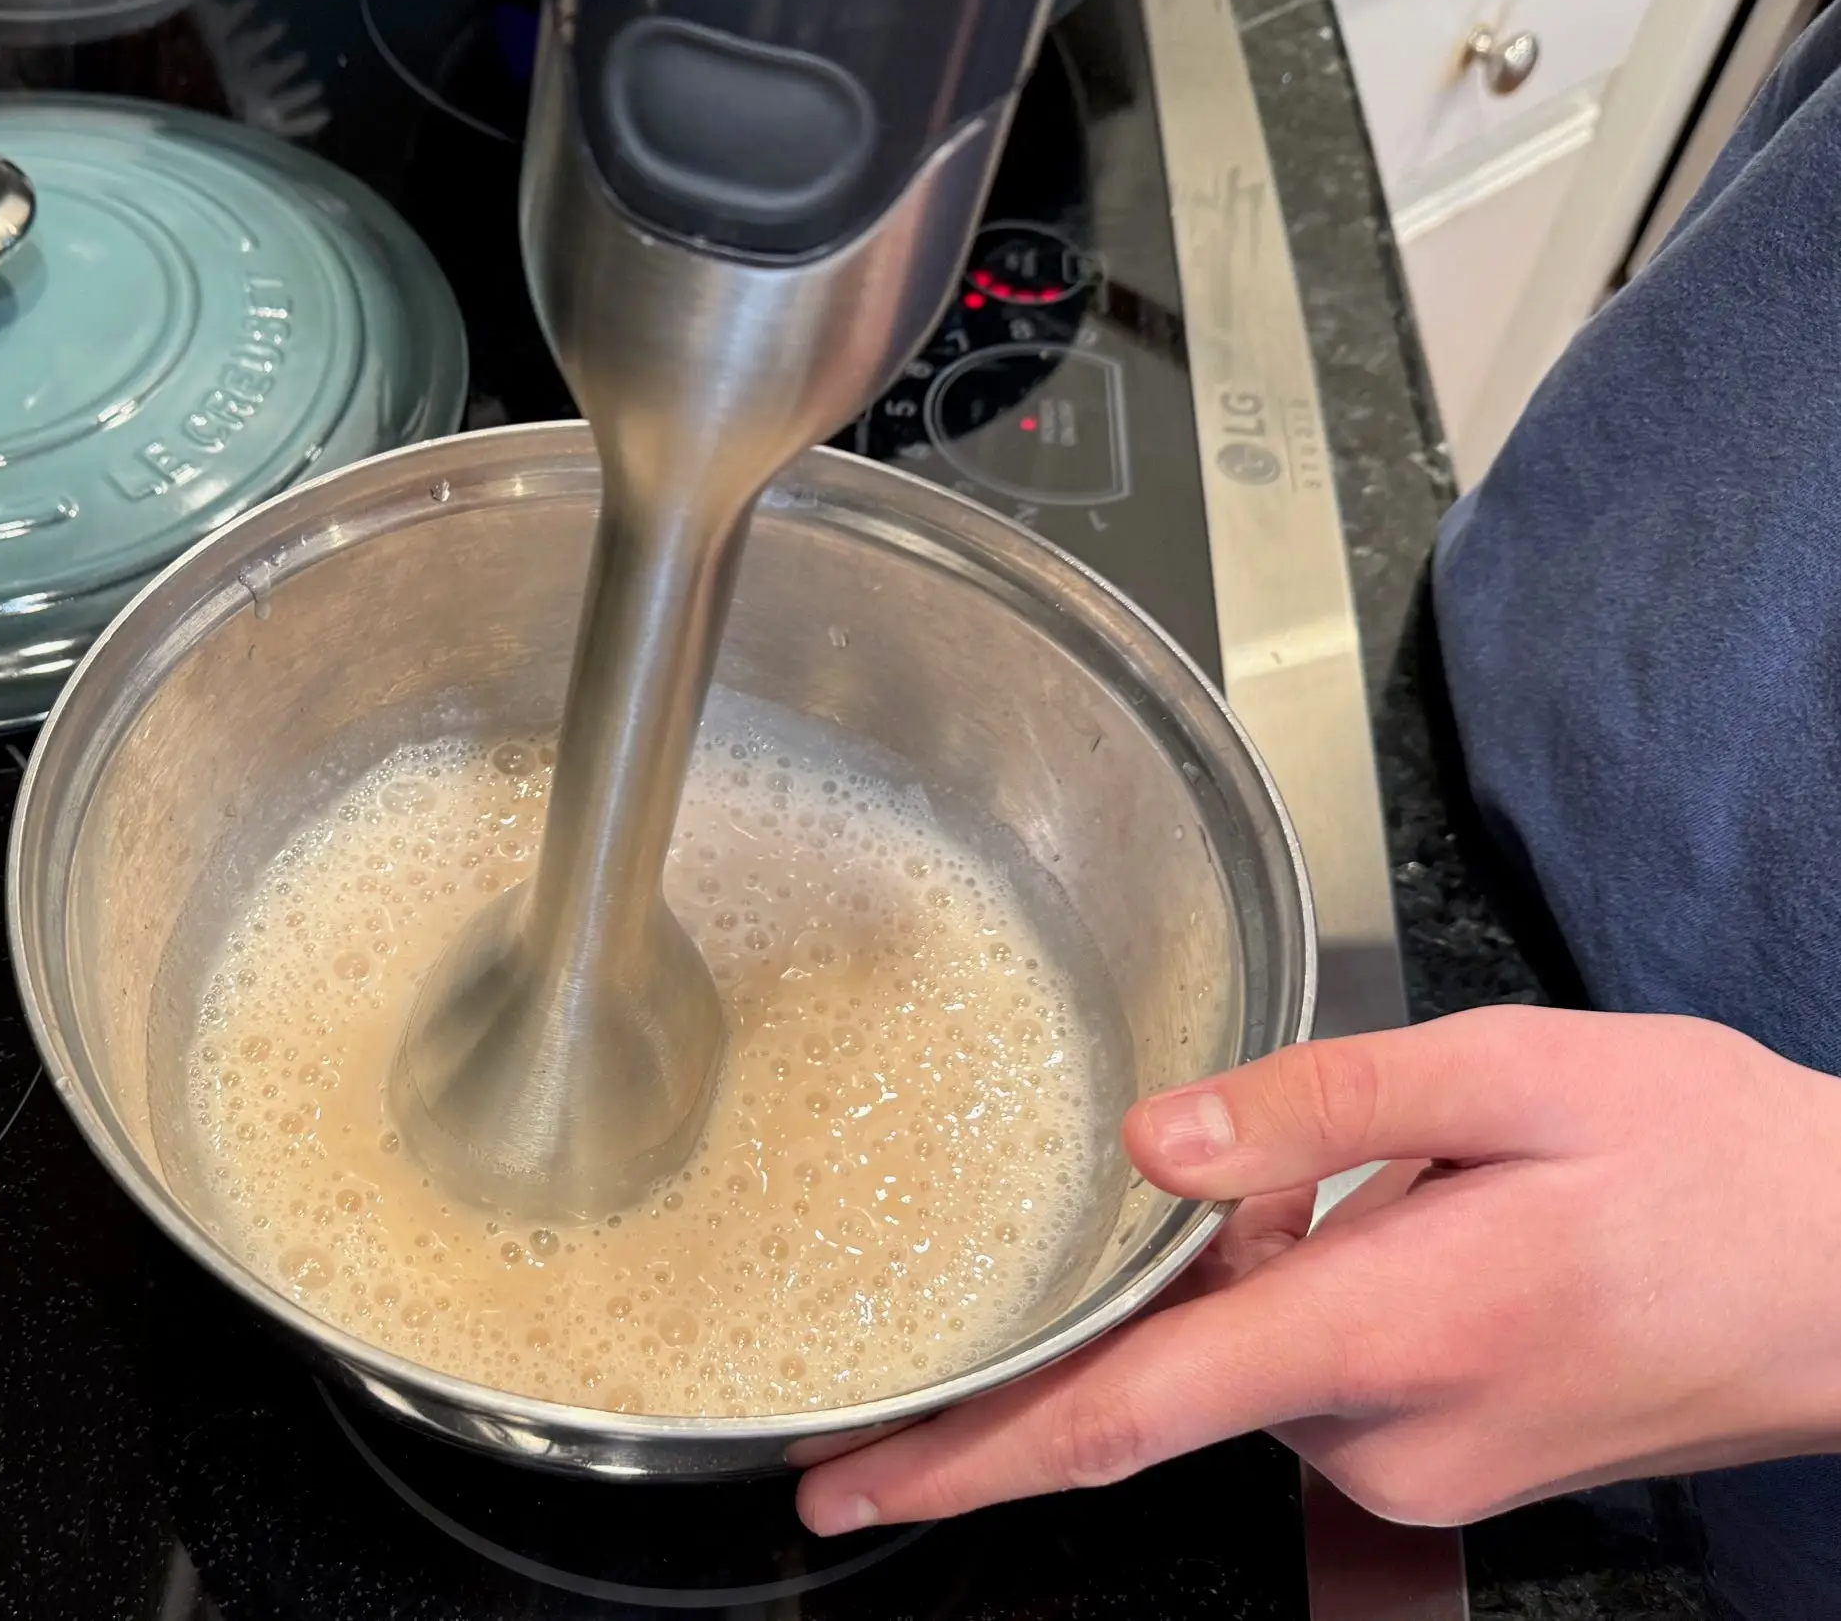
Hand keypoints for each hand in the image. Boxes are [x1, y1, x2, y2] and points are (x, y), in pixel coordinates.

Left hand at [796, 1005, 1840, 1533]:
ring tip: (1382, 1180)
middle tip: (1096, 1239)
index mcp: (1382, 1327)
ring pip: (1245, 1369)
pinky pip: (1314, 1381)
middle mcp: (1382, 1429)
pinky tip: (1393, 1228)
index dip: (964, 1458)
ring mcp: (1418, 1466)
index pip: (1119, 1417)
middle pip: (1167, 1378)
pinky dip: (1297, 1308)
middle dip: (1114, 1309)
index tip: (846, 1484)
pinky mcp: (1448, 1464)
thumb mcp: (1517, 1074)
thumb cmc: (1712, 1165)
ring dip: (1237, 1287)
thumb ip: (1316, 1106)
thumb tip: (1154, 1147)